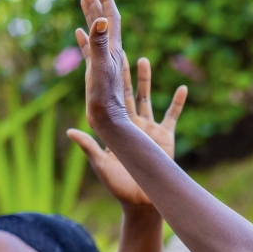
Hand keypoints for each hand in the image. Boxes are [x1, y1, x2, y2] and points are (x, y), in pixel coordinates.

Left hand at [68, 56, 186, 209]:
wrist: (142, 203)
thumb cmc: (119, 187)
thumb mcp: (102, 165)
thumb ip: (89, 147)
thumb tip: (70, 131)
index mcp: (114, 128)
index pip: (104, 98)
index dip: (98, 79)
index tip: (94, 63)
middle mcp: (130, 124)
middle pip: (125, 92)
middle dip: (121, 71)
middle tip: (117, 48)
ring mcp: (148, 129)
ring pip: (147, 98)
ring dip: (145, 79)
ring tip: (143, 60)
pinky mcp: (165, 137)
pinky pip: (172, 116)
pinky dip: (177, 103)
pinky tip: (182, 88)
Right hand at [75, 0, 130, 132]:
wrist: (107, 119)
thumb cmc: (105, 97)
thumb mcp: (101, 67)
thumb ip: (100, 44)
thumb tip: (101, 20)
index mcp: (113, 49)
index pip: (111, 19)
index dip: (106, 1)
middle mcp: (110, 53)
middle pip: (104, 22)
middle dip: (97, 3)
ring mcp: (103, 61)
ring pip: (96, 33)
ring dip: (91, 16)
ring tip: (84, 0)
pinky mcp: (95, 71)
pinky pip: (89, 49)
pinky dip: (84, 38)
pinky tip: (79, 31)